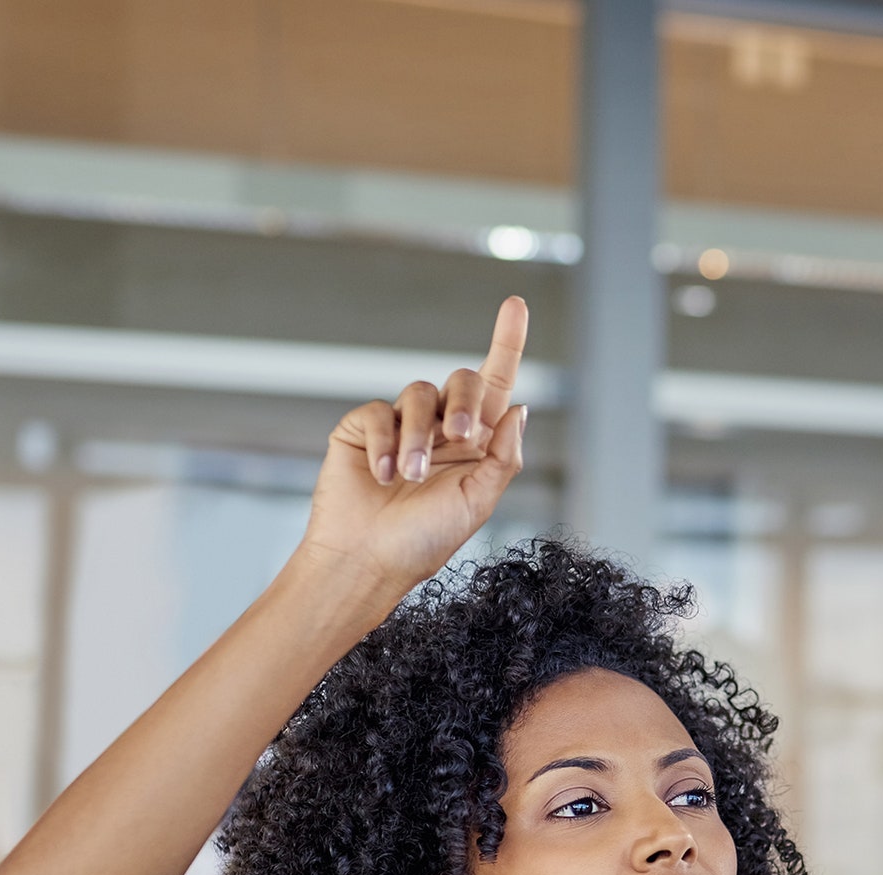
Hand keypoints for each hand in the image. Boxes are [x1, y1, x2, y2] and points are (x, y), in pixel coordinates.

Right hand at [297, 296, 527, 596]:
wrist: (366, 561)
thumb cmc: (422, 542)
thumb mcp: (477, 503)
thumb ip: (502, 457)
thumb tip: (519, 408)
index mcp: (474, 445)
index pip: (495, 386)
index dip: (506, 343)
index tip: (515, 304)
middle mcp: (440, 430)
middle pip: (462, 380)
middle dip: (467, 400)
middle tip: (460, 434)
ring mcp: (400, 427)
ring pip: (420, 393)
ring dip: (420, 436)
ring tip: (410, 476)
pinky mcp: (363, 429)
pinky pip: (379, 412)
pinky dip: (384, 443)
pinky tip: (381, 476)